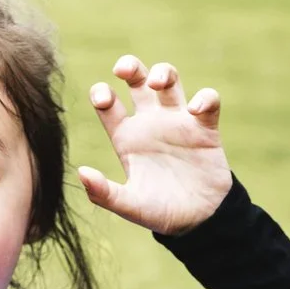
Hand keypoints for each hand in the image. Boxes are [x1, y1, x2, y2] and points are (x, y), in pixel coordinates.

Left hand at [79, 58, 232, 236]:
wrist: (198, 221)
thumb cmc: (159, 211)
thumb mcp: (129, 206)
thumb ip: (104, 193)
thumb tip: (82, 173)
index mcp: (127, 137)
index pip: (109, 104)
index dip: (102, 94)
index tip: (102, 98)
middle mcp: (150, 123)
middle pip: (137, 80)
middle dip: (130, 67)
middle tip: (123, 70)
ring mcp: (178, 122)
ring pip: (170, 80)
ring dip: (164, 72)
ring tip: (158, 83)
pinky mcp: (205, 128)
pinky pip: (208, 101)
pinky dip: (205, 98)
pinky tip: (195, 110)